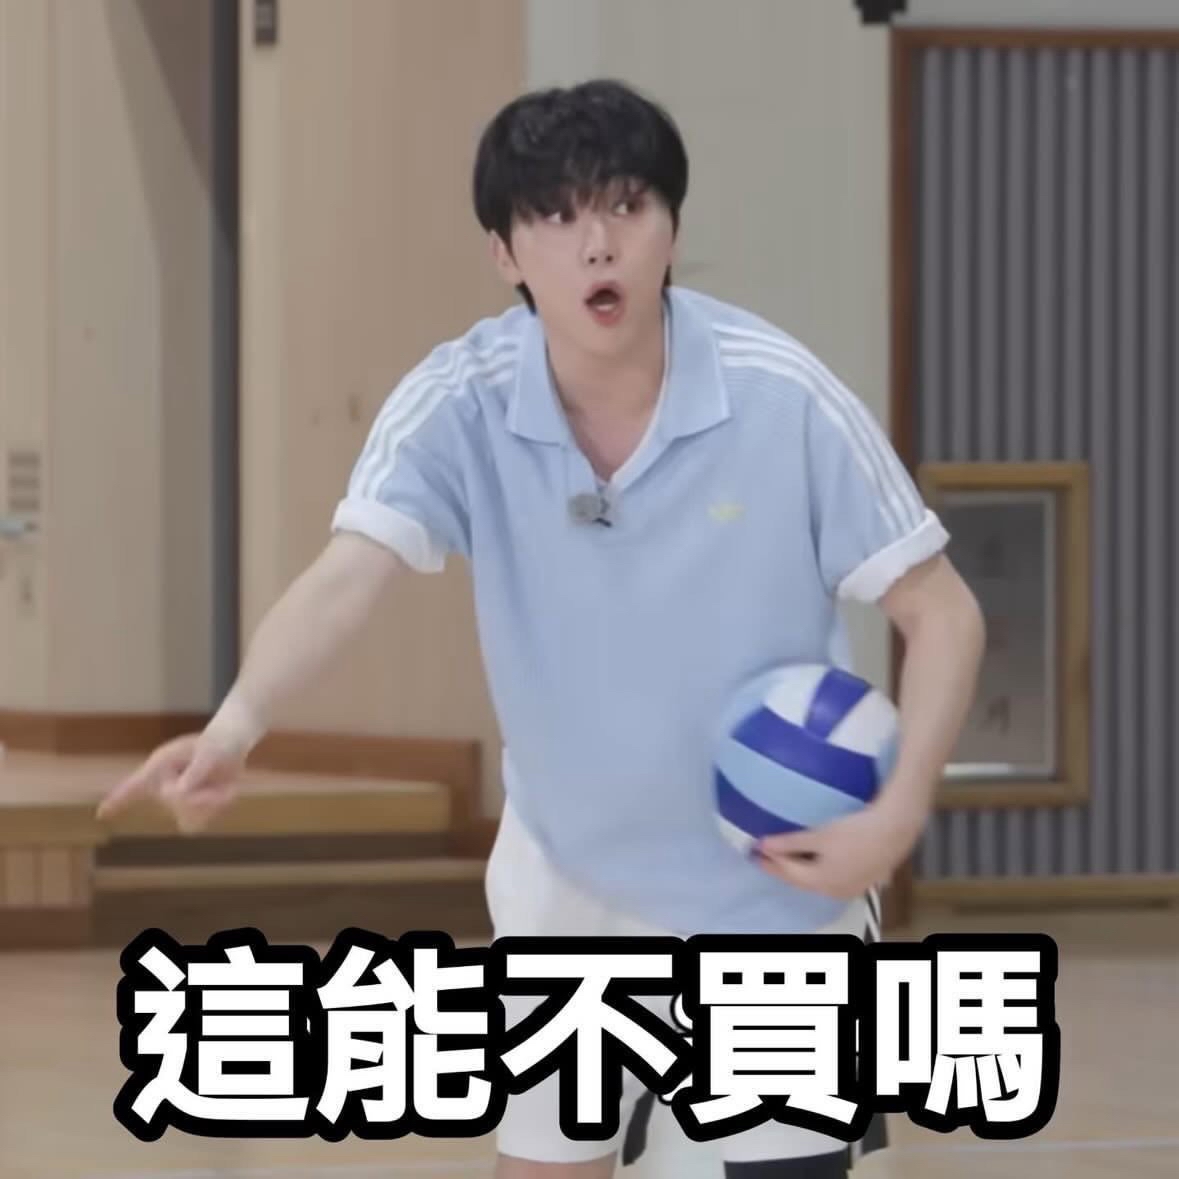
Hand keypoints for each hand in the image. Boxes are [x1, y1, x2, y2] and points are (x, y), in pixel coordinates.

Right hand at [95, 728, 248, 833]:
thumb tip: (179, 792)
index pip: (134, 785)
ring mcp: (174, 801)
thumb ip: (196, 770)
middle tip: (215, 773)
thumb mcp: (209, 752)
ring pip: (187, 818)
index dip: (118, 799)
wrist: (230, 748)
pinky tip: (222, 793)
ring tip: (221, 785)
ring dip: (210, 803)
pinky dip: (215, 809)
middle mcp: (162, 785)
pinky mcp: (188, 811)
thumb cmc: (215, 744)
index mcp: (160, 766)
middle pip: (174, 801)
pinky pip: (198, 823)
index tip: (101, 813)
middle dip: (200, 793)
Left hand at [754, 797, 925, 899]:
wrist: (895, 829)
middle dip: (782, 868)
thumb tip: (763, 846)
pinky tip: (814, 860)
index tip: (754, 851)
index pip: (787, 872)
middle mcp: (834, 891)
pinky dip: (817, 869)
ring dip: (800, 870)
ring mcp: (850, 888)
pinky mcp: (862, 880)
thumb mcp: (819, 835)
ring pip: (816, 880)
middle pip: (801, 880)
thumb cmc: (855, 831)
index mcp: (821, 882)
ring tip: (785, 858)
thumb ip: (790, 843)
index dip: (770, 861)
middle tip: (764, 856)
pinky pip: (831, 877)